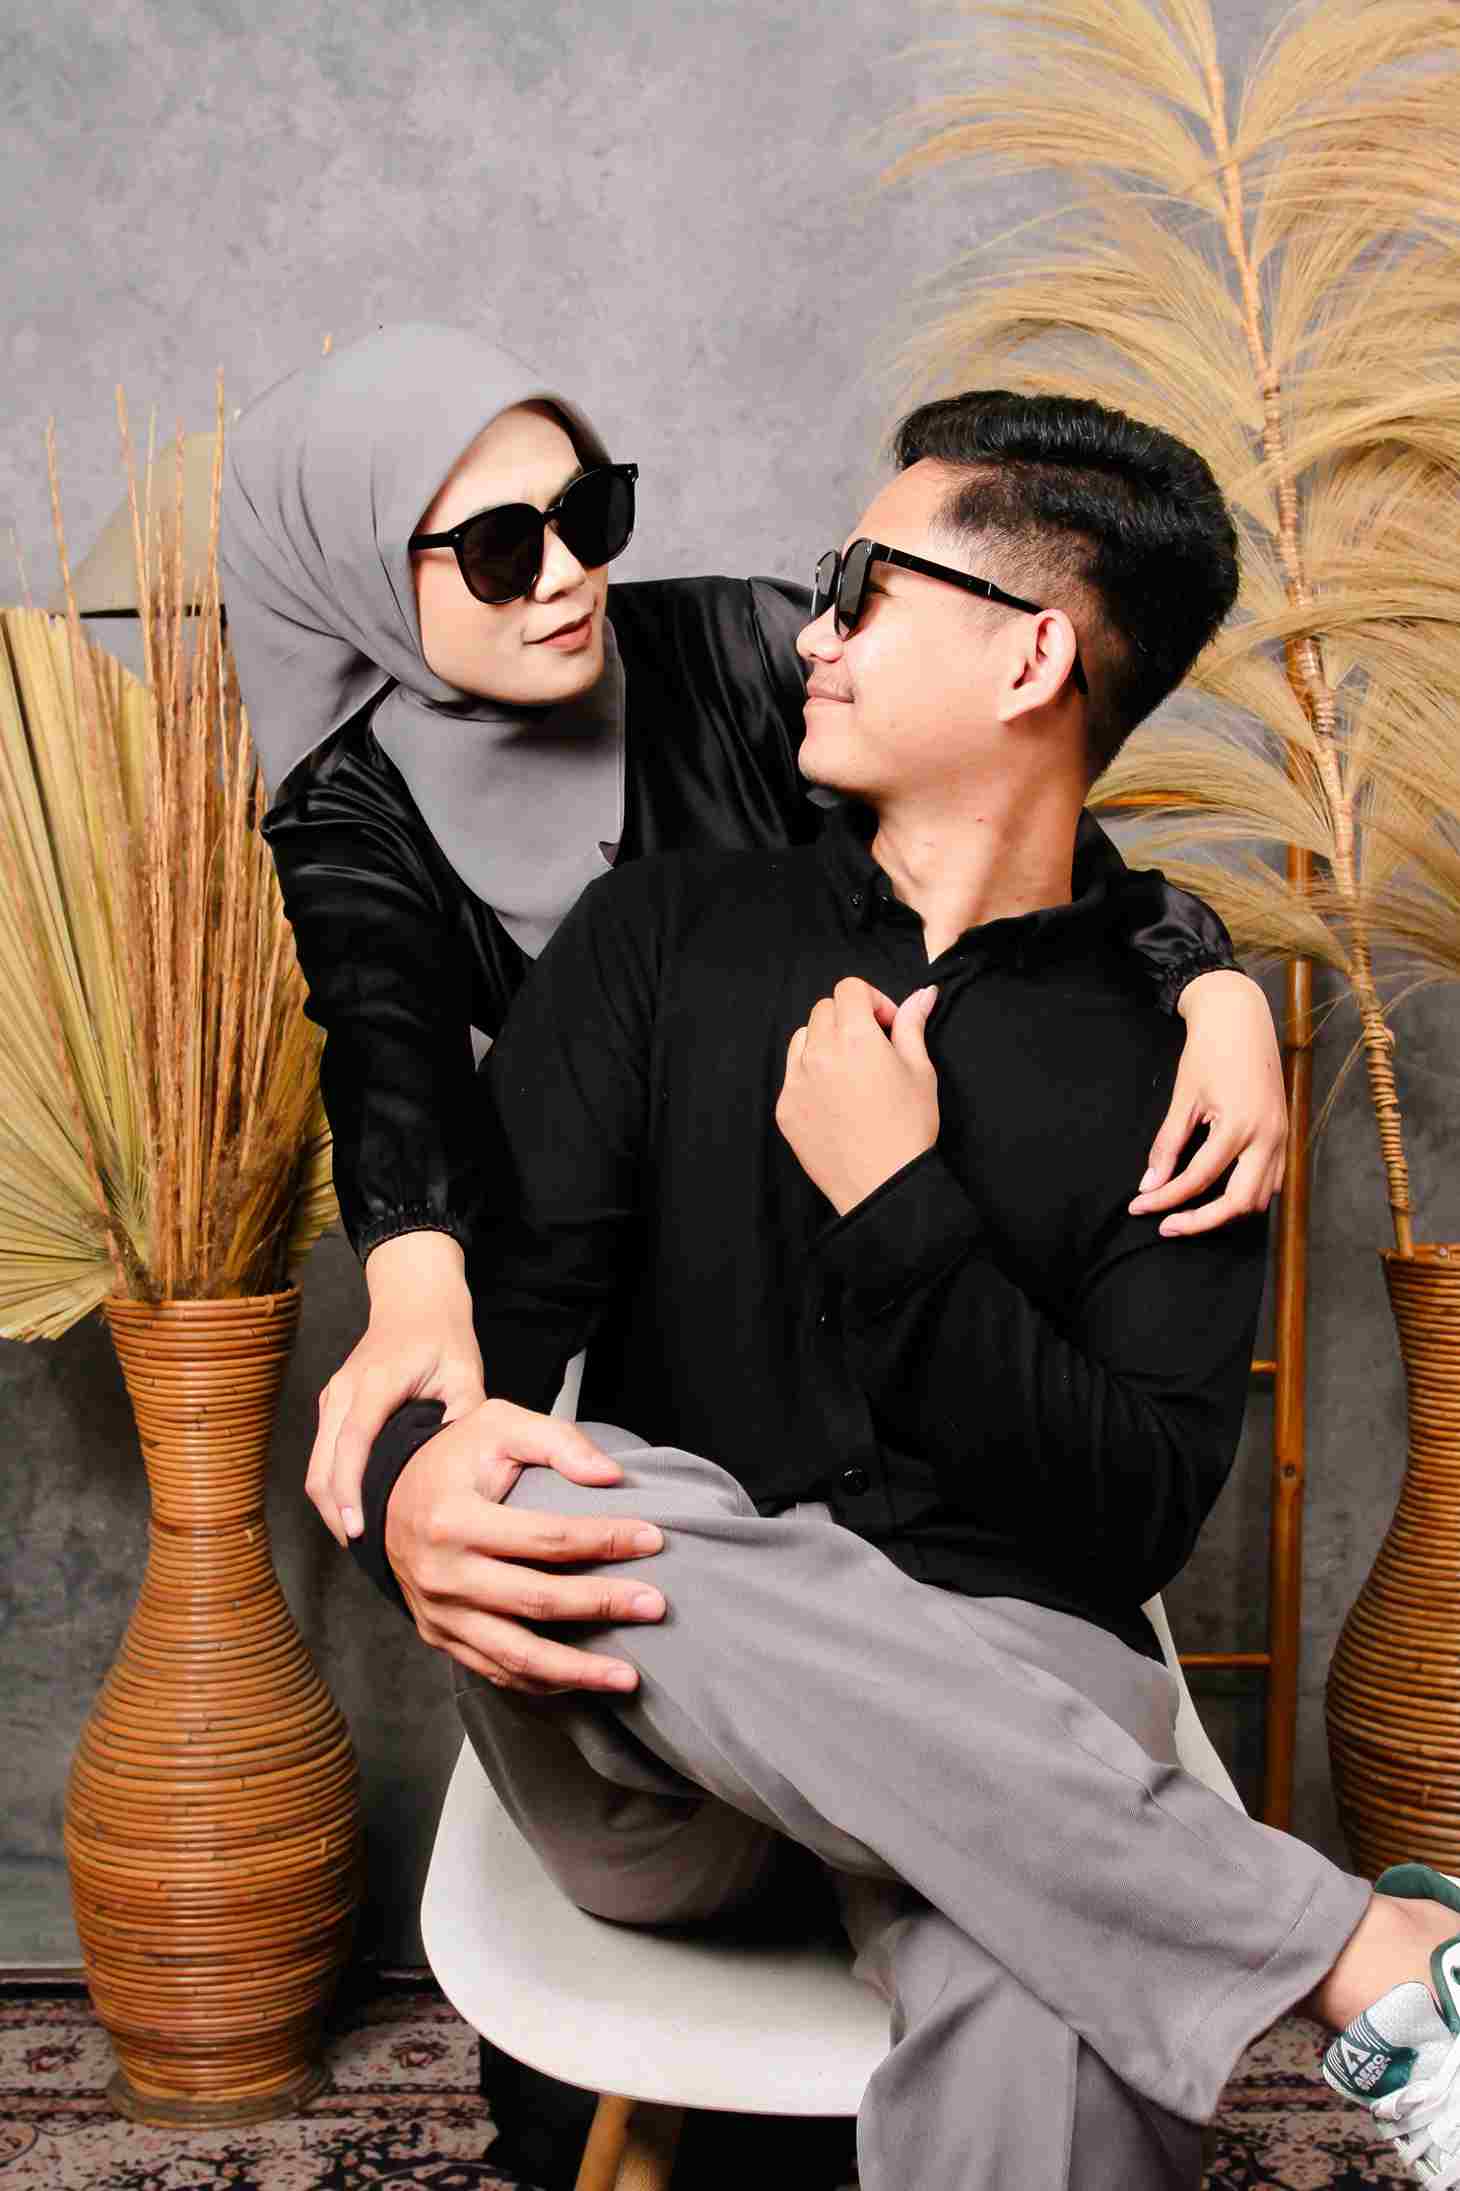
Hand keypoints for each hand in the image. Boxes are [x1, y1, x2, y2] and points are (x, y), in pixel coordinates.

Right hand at [307, 1230, 484, 1546]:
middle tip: (364, 1555)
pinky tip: (357, 1515)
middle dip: (335, 1514)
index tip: (356, 1530)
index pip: (352, 1444)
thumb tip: (466, 1472)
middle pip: (321, 1466)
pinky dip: (333, 1488)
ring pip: (315, 1466)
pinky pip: (322, 1456)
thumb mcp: (464, 1372)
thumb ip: (463, 1419)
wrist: (414, 1295)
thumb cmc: (443, 1333)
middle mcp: (343, 1392)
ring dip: (332, 1506)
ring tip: (361, 1545)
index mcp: (375, 1382)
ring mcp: (332, 1399)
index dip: (351, 1490)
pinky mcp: (332, 1407)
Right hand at [384, 1398, 666, 1692]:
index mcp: (454, 1519)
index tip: (653, 1539)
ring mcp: (439, 1613)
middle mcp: (442, 1574)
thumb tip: (612, 1477)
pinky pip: (494, 1670)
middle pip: (537, 1600)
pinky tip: (581, 1681)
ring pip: (516, 1655)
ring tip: (629, 1677)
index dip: (604, 1540)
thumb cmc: (453, 1457)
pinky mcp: (439, 1636)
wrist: (389, 1493)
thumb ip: (557, 1442)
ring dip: (577, 1671)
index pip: (546, 1538)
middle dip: (603, 1605)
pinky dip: (540, 1681)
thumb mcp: (498, 1424)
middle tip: (656, 1606)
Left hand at [776, 977, 939, 1214]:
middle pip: (824, 1010)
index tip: (886, 1025)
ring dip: (824, 1042)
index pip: (848, 988)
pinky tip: (836, 1101)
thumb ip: (913, 1025)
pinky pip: (792, 1075)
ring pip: (802, 1038)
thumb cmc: (909, 1127)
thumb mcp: (920, 1070)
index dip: (872, 1000)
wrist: (883, 1184)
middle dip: (849, 1018)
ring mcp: (796, 1081)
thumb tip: (923, 994)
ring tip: (850, 1072)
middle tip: (872, 1048)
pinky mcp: (785, 1108)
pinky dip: (811, 1075)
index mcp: (854, 1038)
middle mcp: (818, 1054)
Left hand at [1129, 969, 1286, 1236]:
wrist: (1240, 1017)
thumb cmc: (1209, 1051)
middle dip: (1201, 1221)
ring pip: (1261, 1198)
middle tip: (1167, 1226)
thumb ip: (1167, 1145)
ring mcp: (1282, 1138)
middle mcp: (1268, 1137)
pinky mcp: (1285, 1135)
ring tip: (1189, 1214)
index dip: (1165, 1198)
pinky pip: (1271, 1181)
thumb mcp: (1183, 1098)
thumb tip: (1148, 1185)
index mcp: (1240, 1126)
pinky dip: (1247, 1196)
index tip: (1139, 1207)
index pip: (1198, 1179)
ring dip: (1227, 1212)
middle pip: (1239, 1202)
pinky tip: (1219, 1196)